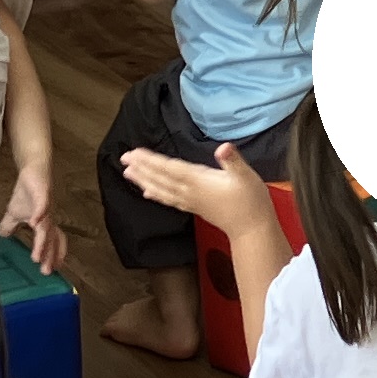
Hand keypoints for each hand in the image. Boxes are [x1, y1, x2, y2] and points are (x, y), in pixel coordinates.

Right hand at [1, 159, 65, 275]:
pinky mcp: (43, 193)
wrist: (32, 170)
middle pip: (51, 239)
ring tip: (36, 256)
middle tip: (46, 271)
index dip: (52, 256)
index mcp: (44, 223)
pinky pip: (42, 205)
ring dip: (42, 242)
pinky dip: (39, 213)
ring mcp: (46, 206)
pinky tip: (34, 222)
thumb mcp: (14, 213)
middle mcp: (48, 217)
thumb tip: (1, 236)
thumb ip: (9, 226)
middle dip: (49, 255)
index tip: (50, 271)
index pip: (51, 242)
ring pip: (46, 227)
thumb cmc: (27, 192)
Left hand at [117, 140, 270, 235]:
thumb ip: (233, 161)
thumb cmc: (251, 200)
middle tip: (123, 158)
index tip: (135, 153)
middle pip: (161, 179)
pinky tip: (146, 193)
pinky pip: (168, 200)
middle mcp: (190, 192)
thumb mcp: (246, 176)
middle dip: (142, 168)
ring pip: (161, 190)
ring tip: (127, 173)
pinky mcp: (193, 208)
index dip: (152, 160)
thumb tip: (224, 148)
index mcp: (200, 181)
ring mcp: (190, 201)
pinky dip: (156, 195)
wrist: (252, 229)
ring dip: (143, 180)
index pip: (170, 168)